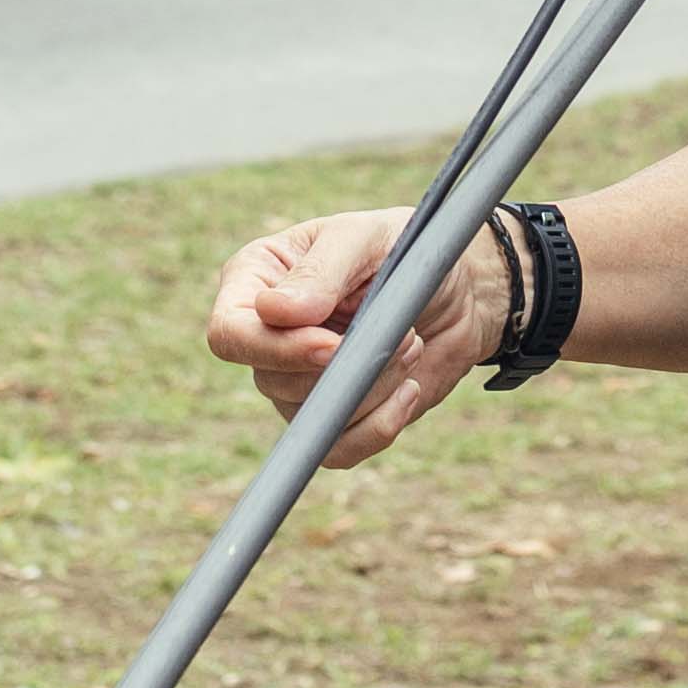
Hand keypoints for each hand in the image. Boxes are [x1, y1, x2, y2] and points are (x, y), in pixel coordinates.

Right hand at [205, 206, 505, 467]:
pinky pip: (337, 449)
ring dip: (373, 386)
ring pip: (312, 416)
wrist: (457, 290)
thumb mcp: (366, 238)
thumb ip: (321, 270)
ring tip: (411, 344)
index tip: (334, 345)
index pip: (230, 334)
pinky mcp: (333, 416)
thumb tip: (273, 312)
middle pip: (273, 381)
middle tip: (402, 331)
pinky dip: (379, 427)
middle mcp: (266, 336)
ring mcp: (295, 381)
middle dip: (346, 364)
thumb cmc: (405, 250)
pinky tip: (410, 390)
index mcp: (255, 280)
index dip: (275, 349)